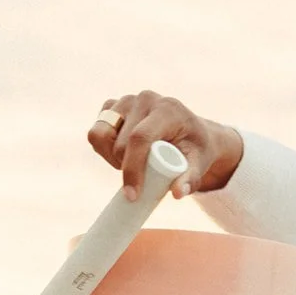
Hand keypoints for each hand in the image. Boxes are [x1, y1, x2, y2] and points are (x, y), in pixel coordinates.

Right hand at [87, 91, 244, 201]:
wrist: (190, 130)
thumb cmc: (196, 148)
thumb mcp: (200, 164)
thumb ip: (191, 179)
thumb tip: (177, 193)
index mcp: (167, 109)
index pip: (140, 138)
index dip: (132, 168)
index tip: (133, 195)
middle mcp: (144, 99)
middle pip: (120, 143)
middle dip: (125, 169)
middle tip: (141, 180)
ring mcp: (125, 100)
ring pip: (100, 135)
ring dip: (111, 158)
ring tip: (132, 164)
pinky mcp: (112, 106)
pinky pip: (96, 133)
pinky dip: (104, 150)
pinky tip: (122, 154)